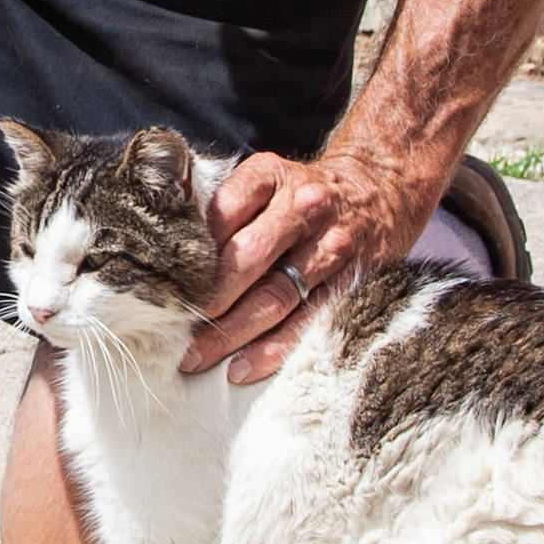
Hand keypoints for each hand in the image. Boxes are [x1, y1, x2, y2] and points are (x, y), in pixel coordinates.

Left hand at [181, 151, 427, 382]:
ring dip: (232, 332)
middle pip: (247, 259)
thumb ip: (224, 207)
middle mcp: (305, 207)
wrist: (380, 188)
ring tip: (197, 356)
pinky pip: (307, 322)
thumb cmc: (302, 191)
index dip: (192, 252)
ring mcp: (331, 247)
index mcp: (272, 176)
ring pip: (275, 297)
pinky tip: (242, 367)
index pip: (223, 213)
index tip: (164, 285)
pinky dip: (273, 349)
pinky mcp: (352, 282)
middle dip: (207, 299)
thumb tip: (169, 256)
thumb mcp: (266, 177)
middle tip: (174, 329)